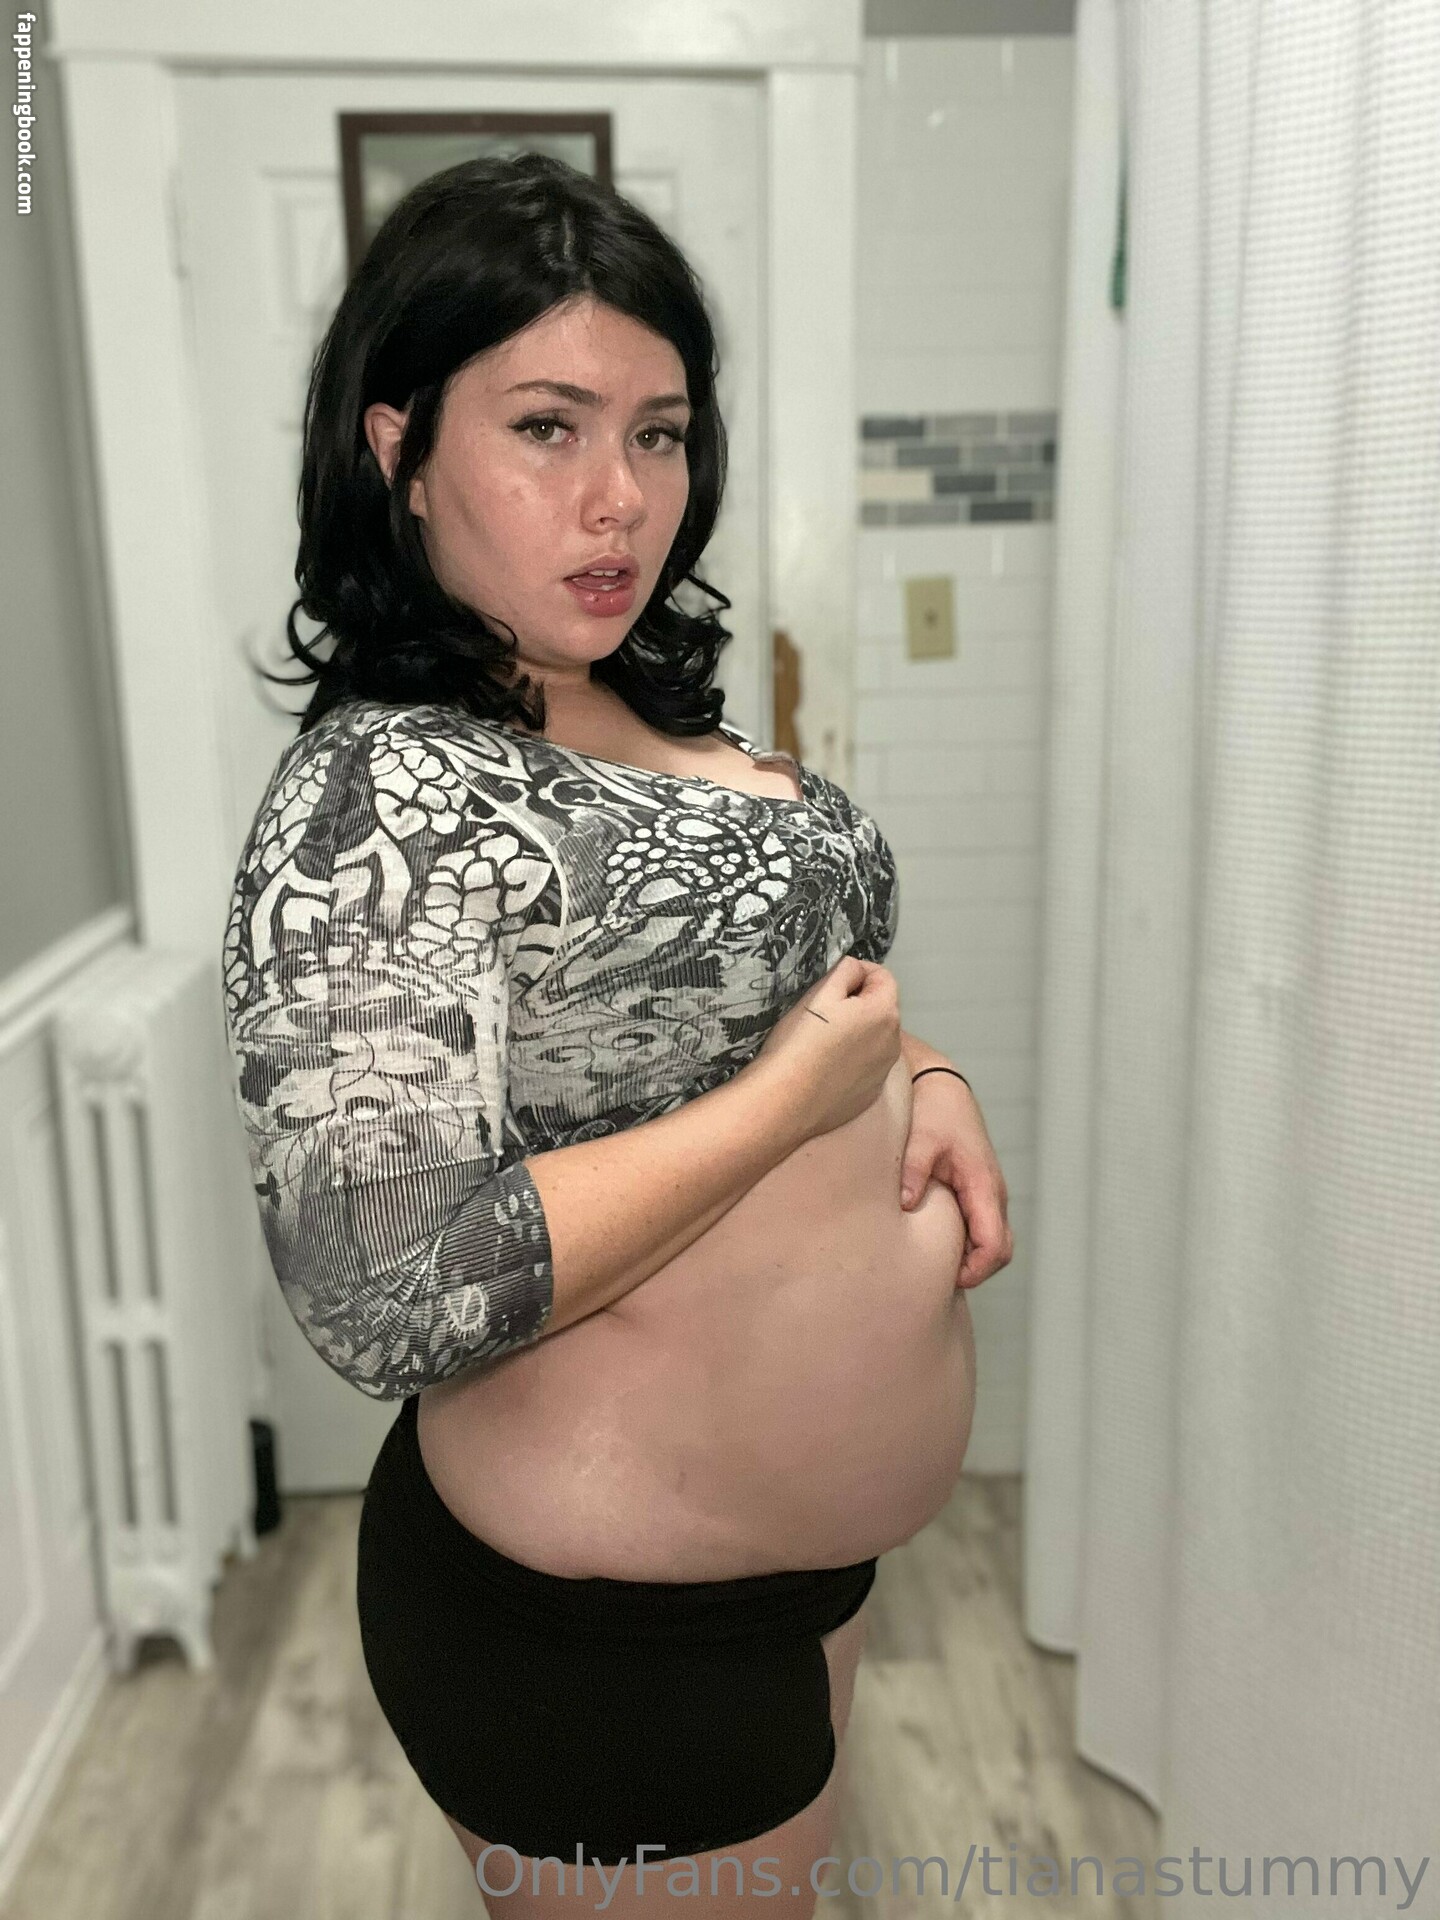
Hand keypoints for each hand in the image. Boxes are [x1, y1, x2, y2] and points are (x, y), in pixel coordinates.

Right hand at [750, 957, 901, 1141]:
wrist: (784, 1101)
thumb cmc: (799, 1043)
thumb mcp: (820, 992)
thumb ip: (846, 970)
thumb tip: (856, 971)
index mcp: (884, 1013)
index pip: (883, 977)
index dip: (857, 973)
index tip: (831, 984)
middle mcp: (893, 1043)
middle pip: (880, 1009)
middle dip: (857, 1004)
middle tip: (821, 1014)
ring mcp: (883, 1072)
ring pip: (874, 1039)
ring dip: (856, 1033)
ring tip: (821, 1042)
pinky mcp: (869, 1094)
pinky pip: (866, 1067)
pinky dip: (851, 1061)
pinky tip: (824, 1067)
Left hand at [899, 1073, 1012, 1289]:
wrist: (941, 1086)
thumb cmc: (933, 1111)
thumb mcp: (921, 1138)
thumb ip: (914, 1171)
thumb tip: (907, 1205)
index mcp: (983, 1184)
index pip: (995, 1244)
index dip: (977, 1270)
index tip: (949, 1280)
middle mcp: (993, 1193)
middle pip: (1001, 1250)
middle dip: (976, 1271)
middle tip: (937, 1279)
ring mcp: (988, 1194)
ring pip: (995, 1241)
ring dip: (972, 1258)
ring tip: (934, 1264)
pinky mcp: (977, 1192)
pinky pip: (982, 1228)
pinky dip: (968, 1244)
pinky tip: (936, 1245)